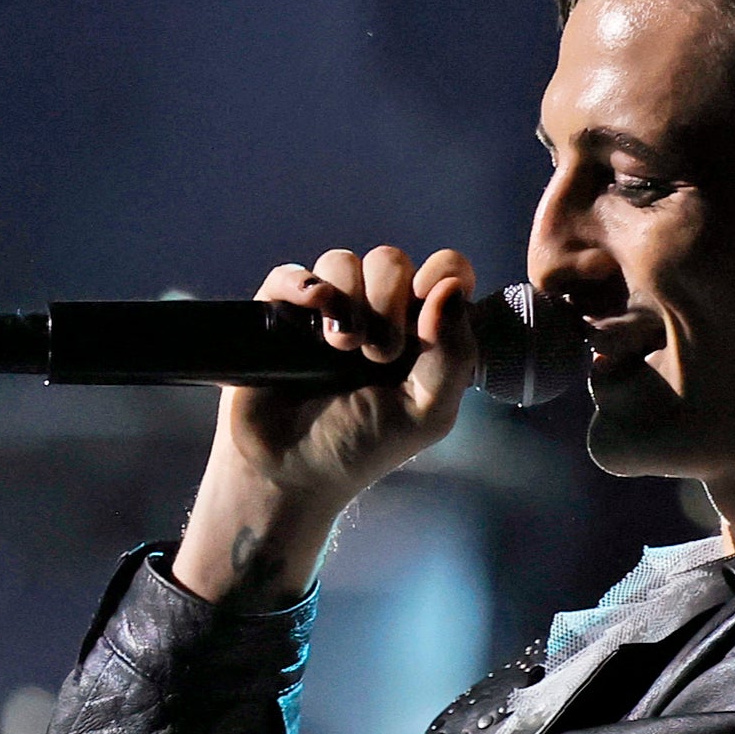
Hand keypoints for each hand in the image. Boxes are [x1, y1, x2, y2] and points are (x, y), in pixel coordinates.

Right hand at [173, 246, 479, 610]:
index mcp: (421, 330)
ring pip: (343, 261)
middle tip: (379, 355)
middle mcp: (376, 312)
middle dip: (389, 302)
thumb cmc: (366, 446)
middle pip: (391, 260)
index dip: (441, 276)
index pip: (443, 271)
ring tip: (342, 350)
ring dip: (349, 302)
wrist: (294, 473)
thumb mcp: (429, 411)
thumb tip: (450, 288)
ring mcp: (326, 309)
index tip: (429, 313)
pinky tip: (315, 312)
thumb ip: (454, 353)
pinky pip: (294, 272)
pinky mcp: (280, 312)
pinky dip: (306, 285)